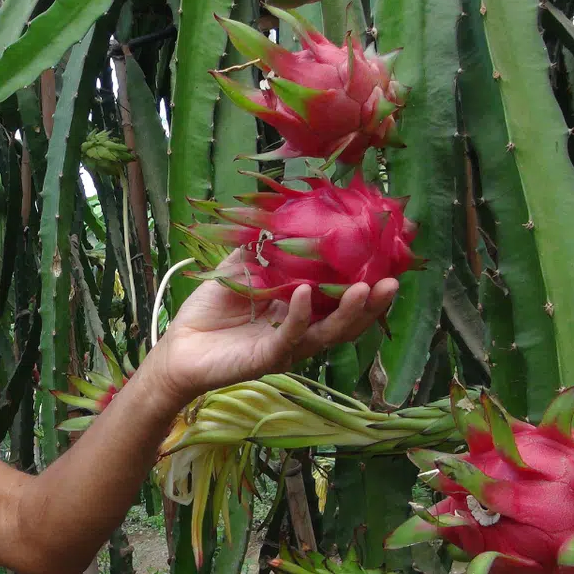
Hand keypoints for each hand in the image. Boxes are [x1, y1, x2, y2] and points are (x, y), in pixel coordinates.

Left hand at [147, 259, 398, 405]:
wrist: (179, 347)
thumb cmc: (210, 310)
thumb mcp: (240, 269)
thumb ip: (262, 248)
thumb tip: (283, 215)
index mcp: (300, 311)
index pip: (342, 297)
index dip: (367, 282)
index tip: (390, 260)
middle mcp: (301, 331)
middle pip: (347, 320)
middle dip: (373, 303)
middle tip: (394, 281)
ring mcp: (287, 347)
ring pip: (328, 333)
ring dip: (349, 312)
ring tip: (366, 289)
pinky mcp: (266, 359)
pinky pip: (289, 337)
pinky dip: (300, 315)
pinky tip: (305, 293)